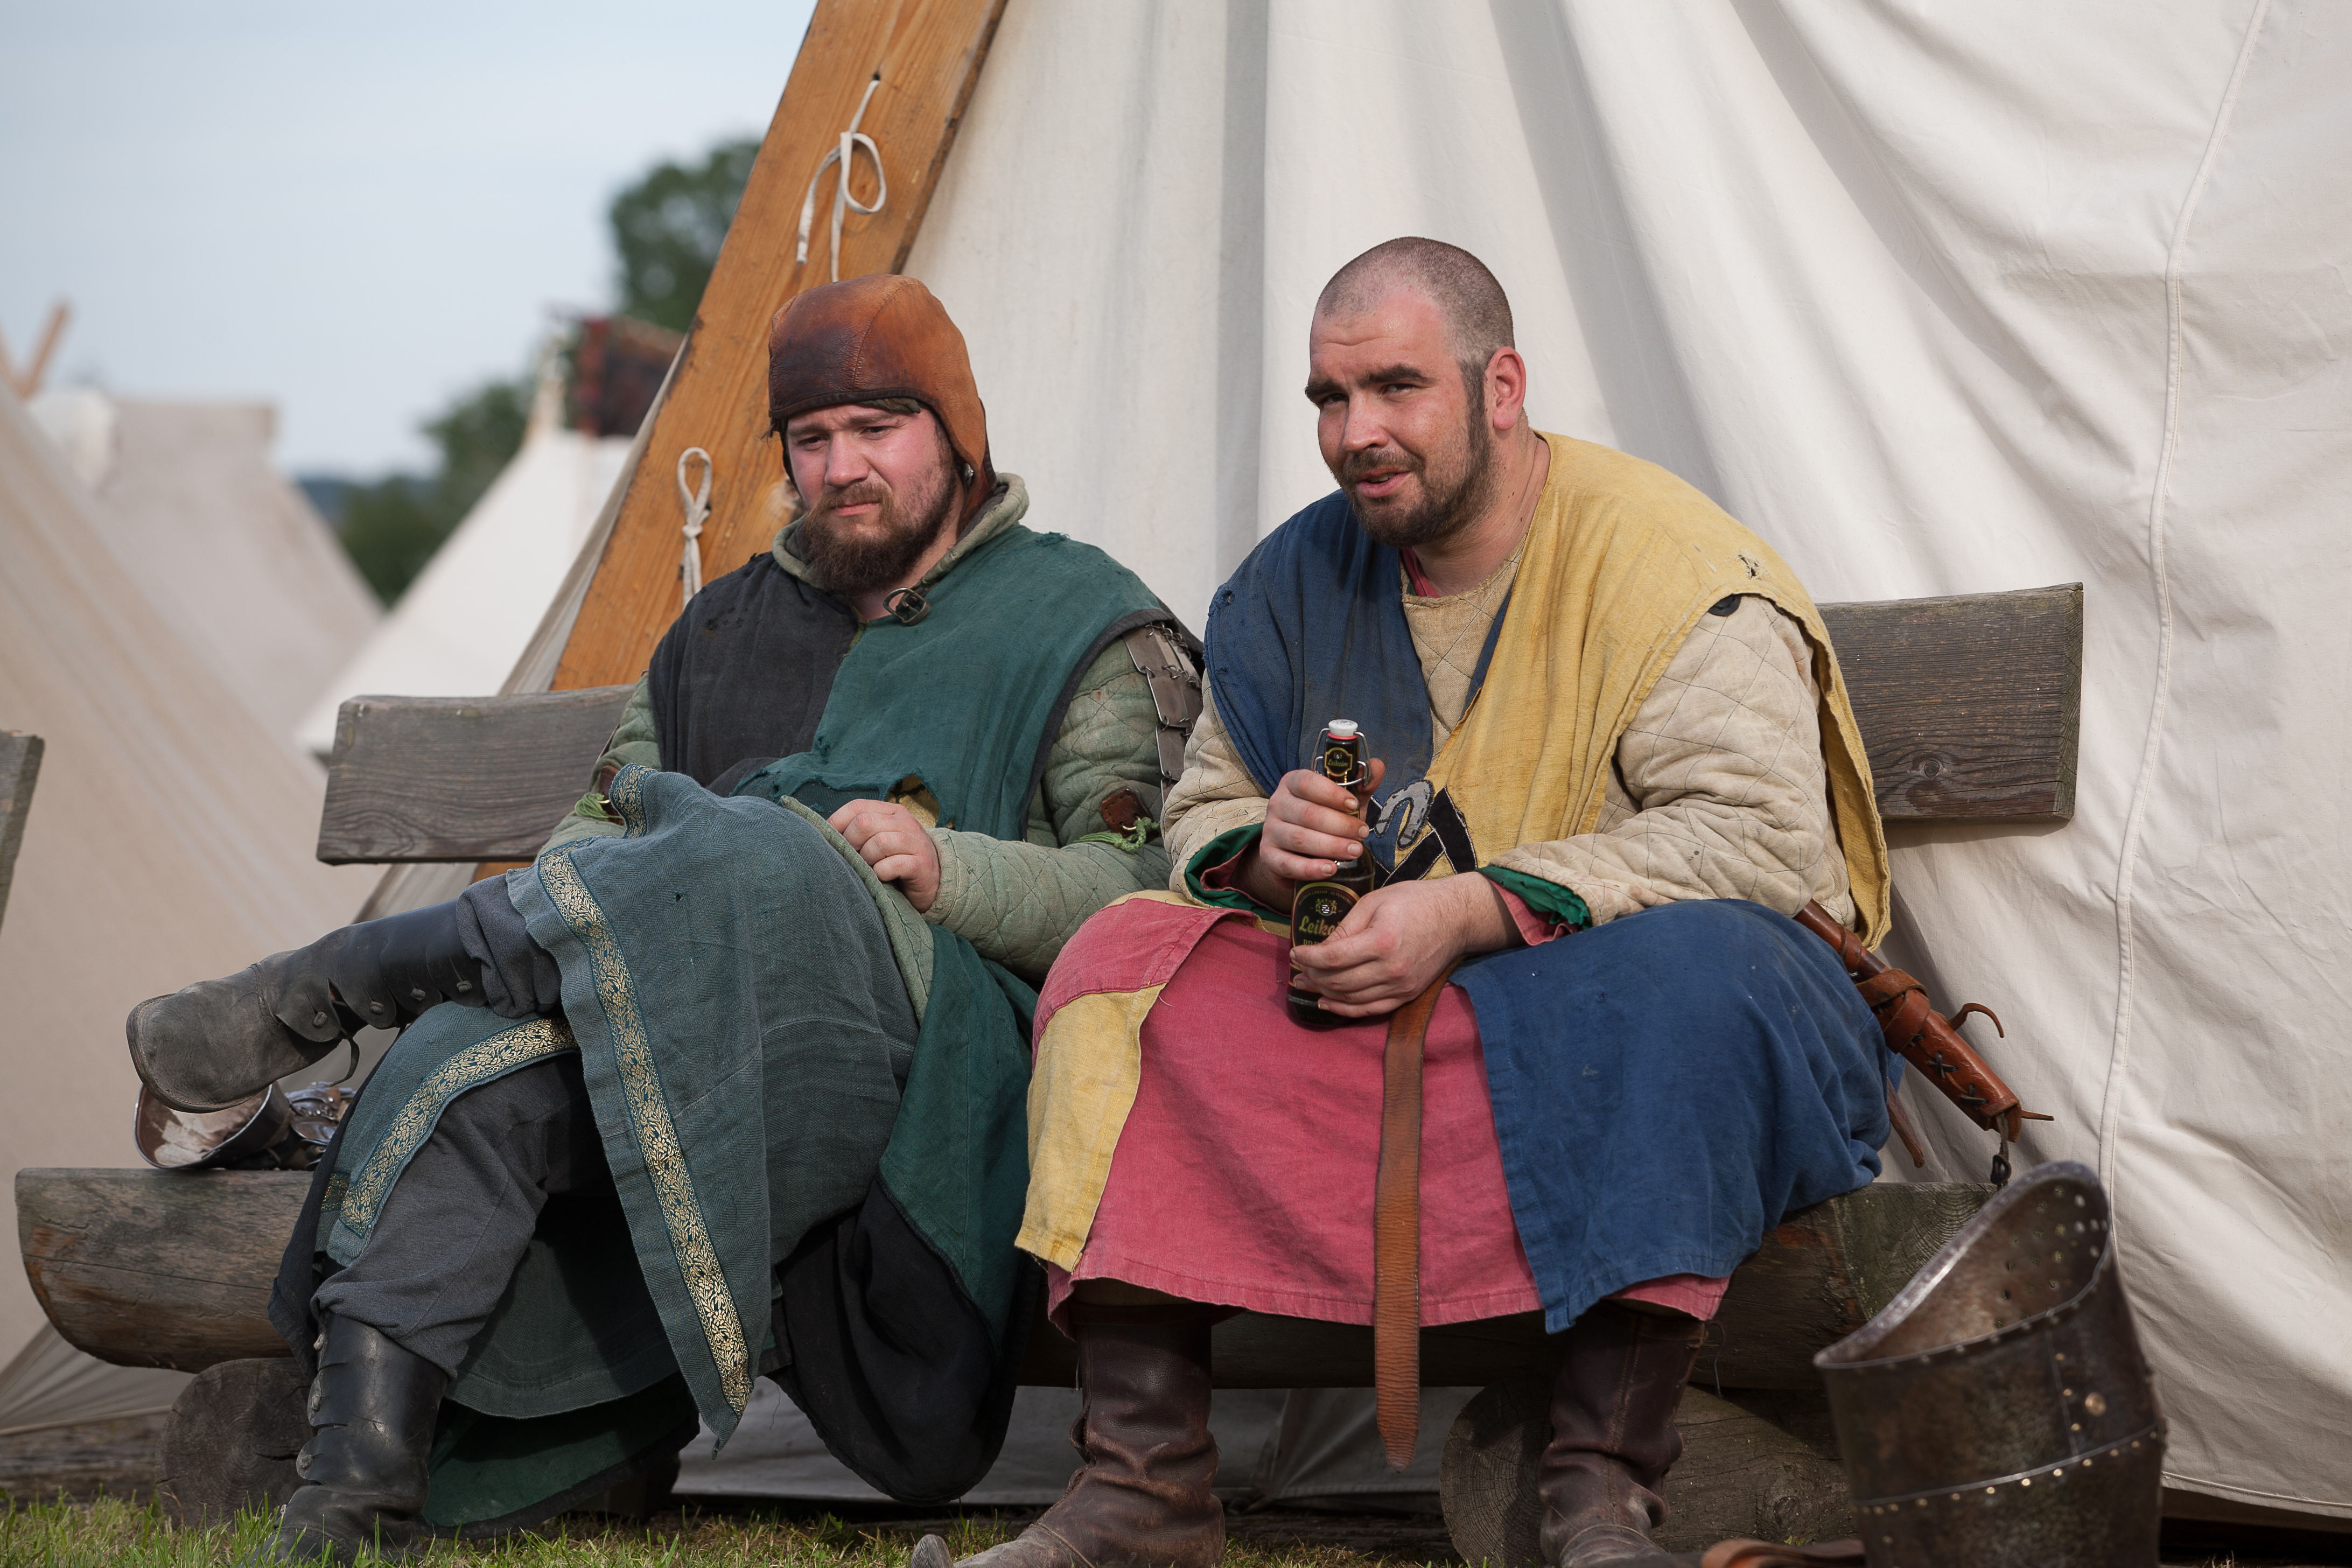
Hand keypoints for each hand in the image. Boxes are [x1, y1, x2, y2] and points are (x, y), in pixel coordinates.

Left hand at [828, 798, 941, 910]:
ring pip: (878, 843)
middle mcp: (905, 822)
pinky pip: (892, 865)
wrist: (934, 882)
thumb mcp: (880, 839)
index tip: (831, 841)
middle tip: (853, 859)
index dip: (837, 823)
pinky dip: (881, 873)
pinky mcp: (921, 864)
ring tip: (870, 869)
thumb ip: (859, 832)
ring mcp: (915, 842)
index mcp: (891, 811)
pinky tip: (883, 878)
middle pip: (864, 823)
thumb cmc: (897, 861)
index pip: (857, 806)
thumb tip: (824, 834)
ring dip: (867, 860)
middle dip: (851, 844)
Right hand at [1234, 758, 1386, 909]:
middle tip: (1362, 834)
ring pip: (1300, 839)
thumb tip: (1376, 766)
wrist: (1298, 850)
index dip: (1331, 793)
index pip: (1306, 782)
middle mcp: (1277, 804)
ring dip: (1331, 846)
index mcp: (1292, 783)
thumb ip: (1361, 784)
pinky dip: (1311, 868)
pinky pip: (1288, 864)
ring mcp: (1270, 831)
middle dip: (1340, 825)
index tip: (1354, 804)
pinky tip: (1331, 869)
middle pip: (1307, 813)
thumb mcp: (1344, 800)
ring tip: (1354, 851)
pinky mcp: (1269, 857)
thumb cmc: (1325, 818)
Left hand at [1288, 872, 1513, 1018]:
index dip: (1307, 958)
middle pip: (1338, 982)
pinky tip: (1327, 1003)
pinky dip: (1345, 1009)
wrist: (1457, 917)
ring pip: (1351, 998)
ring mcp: (1401, 986)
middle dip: (1311, 976)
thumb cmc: (1415, 902)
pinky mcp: (1407, 995)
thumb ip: (1346, 927)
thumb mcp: (1375, 902)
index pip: (1333, 958)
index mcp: (1381, 941)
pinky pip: (1370, 1010)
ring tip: (1305, 984)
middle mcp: (1391, 969)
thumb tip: (1320, 948)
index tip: (1295, 952)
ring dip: (1323, 993)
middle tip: (1296, 969)